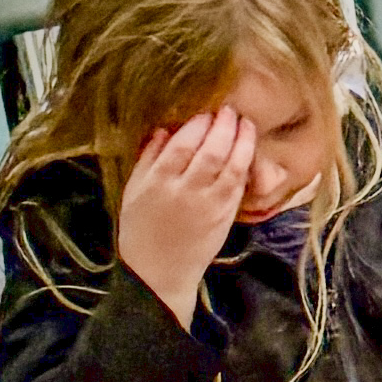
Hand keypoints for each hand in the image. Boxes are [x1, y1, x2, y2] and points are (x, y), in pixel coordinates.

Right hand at [117, 111, 255, 328]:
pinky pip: (239, 183)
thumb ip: (148, 158)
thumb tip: (164, 128)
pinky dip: (245, 162)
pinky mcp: (226, 215)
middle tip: (229, 109)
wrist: (159, 272)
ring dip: (242, 140)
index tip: (205, 110)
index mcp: (157, 183)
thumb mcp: (134, 191)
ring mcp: (210, 204)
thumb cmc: (141, 229)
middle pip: (211, 151)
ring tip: (245, 122)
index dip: (197, 125)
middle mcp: (185, 192)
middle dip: (223, 126)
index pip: (181, 146)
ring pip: (232, 165)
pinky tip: (248, 148)